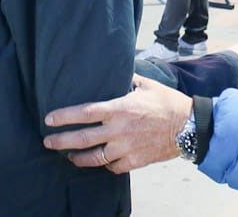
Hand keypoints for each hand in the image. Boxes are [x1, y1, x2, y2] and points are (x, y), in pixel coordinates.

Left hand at [43, 75, 190, 173]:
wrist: (189, 126)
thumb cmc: (168, 102)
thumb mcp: (147, 85)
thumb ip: (129, 79)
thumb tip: (117, 69)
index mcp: (120, 108)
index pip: (84, 113)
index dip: (64, 117)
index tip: (49, 119)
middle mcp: (119, 130)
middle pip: (82, 139)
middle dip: (61, 141)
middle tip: (48, 142)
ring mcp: (126, 148)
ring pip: (94, 158)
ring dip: (78, 158)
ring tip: (69, 156)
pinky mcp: (134, 161)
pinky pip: (112, 167)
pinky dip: (104, 165)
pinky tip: (100, 162)